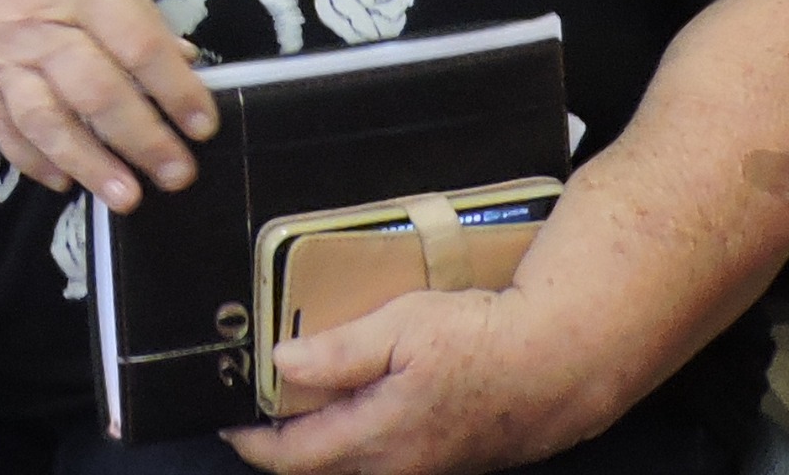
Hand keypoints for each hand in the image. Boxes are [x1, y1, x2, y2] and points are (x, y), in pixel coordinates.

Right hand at [0, 0, 216, 206]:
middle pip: (97, 93)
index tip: (203, 123)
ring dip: (89, 164)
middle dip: (142, 140)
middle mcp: (37, 21)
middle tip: (177, 174)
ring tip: (125, 196)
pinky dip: (30, 156)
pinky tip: (61, 179)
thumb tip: (176, 57)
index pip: (138, 46)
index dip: (177, 90)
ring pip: (47, 120)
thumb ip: (132, 3)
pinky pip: (1, 122)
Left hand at [228, 285, 591, 474]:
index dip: (253, 441)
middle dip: (284, 445)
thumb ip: (338, 352)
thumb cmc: (484, 340)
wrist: (561, 362)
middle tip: (258, 408)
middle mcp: (400, 466)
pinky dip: (361, 437)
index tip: (227, 421)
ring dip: (323, 441)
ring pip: (356, 465)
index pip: (294, 456)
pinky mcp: (451, 458)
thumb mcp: (402, 327)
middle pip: (321, 468)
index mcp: (378, 438)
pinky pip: (388, 458)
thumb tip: (281, 364)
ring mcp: (428, 467)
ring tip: (303, 401)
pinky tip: (362, 403)